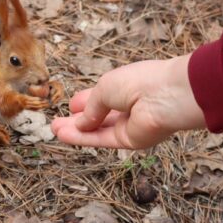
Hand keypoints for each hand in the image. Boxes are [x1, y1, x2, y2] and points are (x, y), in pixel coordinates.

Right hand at [51, 54, 205, 148]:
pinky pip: (102, 140)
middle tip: (57, 124)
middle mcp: (128, 106)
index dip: (86, 101)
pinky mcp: (130, 141)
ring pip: (98, 130)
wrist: (167, 96)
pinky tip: (66, 136)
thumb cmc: (139, 82)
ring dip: (76, 131)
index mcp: (125, 86)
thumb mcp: (104, 87)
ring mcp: (129, 124)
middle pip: (99, 116)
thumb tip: (81, 122)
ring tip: (55, 131)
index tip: (71, 105)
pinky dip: (84, 139)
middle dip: (78, 119)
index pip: (102, 97)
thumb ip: (90, 107)